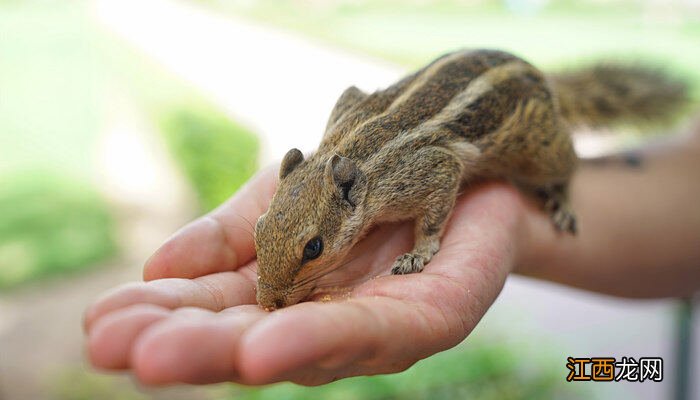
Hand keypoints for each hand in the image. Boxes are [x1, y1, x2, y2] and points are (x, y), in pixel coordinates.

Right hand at [84, 165, 535, 385]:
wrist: (467, 166)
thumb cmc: (370, 188)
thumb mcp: (286, 198)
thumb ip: (229, 235)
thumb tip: (154, 264)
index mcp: (286, 294)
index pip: (215, 310)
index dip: (160, 316)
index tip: (97, 324)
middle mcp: (325, 322)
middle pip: (246, 341)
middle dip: (180, 346)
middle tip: (111, 350)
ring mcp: (375, 329)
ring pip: (299, 348)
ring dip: (227, 352)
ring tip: (161, 358)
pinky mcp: (428, 319)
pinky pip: (371, 333)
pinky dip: (315, 339)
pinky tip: (262, 349)